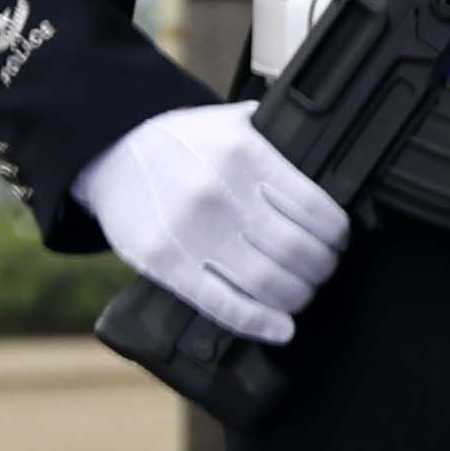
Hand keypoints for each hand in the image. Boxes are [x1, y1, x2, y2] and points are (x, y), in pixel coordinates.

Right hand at [75, 101, 348, 346]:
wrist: (111, 153)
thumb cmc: (180, 143)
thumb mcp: (231, 122)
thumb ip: (277, 140)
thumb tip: (328, 164)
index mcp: (245, 155)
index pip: (316, 209)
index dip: (337, 235)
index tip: (338, 242)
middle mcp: (220, 193)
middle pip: (297, 251)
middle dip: (321, 268)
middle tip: (321, 269)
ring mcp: (190, 232)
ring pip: (268, 282)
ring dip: (297, 296)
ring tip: (301, 292)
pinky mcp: (165, 264)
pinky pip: (224, 305)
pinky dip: (260, 323)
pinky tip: (281, 328)